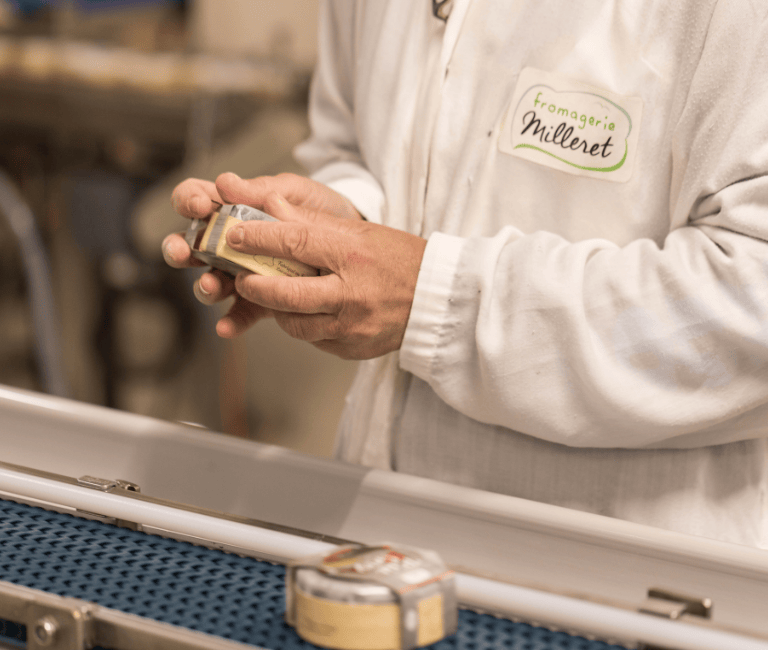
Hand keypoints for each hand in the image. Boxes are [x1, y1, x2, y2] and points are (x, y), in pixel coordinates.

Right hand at [161, 172, 363, 336]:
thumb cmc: (322, 209)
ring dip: (206, 285)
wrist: (356, 241)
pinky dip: (232, 320)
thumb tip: (225, 182)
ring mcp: (241, 271)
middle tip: (185, 252)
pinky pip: (241, 311)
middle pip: (190, 245)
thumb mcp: (296, 191)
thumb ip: (262, 190)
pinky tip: (227, 327)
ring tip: (212, 286)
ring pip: (211, 281)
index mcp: (232, 207)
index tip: (200, 206)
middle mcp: (229, 241)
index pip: (195, 200)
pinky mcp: (261, 298)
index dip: (189, 202)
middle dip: (180, 249)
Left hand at [227, 192, 426, 359]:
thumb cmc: (400, 260)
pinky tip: (307, 312)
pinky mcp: (352, 349)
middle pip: (286, 294)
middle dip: (255, 285)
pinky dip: (304, 325)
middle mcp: (352, 294)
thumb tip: (270, 206)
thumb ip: (312, 222)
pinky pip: (314, 340)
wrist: (438, 299)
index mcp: (353, 256)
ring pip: (295, 325)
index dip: (258, 239)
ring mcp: (352, 326)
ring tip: (275, 295)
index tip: (235, 234)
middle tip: (242, 276)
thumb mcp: (360, 232)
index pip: (295, 243)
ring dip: (278, 310)